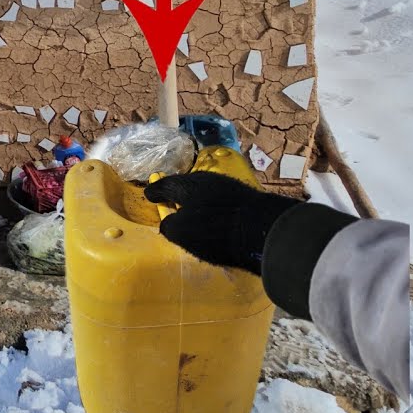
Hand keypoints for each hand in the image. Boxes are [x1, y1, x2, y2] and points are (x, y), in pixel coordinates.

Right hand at [144, 171, 299, 274]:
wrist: (264, 230)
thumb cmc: (214, 230)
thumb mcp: (181, 233)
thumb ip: (169, 226)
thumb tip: (168, 223)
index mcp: (186, 185)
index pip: (165, 185)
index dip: (155, 191)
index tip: (148, 195)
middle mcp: (207, 180)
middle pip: (186, 186)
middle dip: (178, 194)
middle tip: (172, 204)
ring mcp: (229, 187)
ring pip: (205, 192)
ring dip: (197, 201)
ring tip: (194, 215)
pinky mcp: (246, 198)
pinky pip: (221, 201)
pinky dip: (213, 208)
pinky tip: (215, 220)